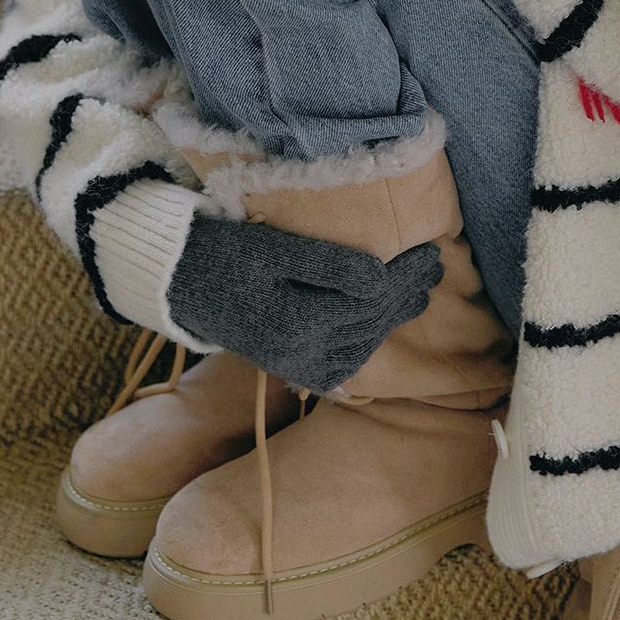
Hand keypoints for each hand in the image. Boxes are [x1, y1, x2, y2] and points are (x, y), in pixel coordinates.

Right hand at [165, 213, 442, 393]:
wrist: (184, 286)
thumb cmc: (228, 253)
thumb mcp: (272, 247)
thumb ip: (325, 262)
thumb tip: (379, 276)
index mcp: (293, 318)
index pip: (368, 294)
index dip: (403, 271)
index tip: (429, 247)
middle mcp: (298, 352)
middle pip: (371, 319)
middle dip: (407, 290)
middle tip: (434, 264)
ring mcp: (298, 366)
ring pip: (365, 343)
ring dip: (396, 315)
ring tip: (421, 289)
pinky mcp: (296, 372)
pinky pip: (346, 363)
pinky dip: (370, 342)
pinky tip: (385, 321)